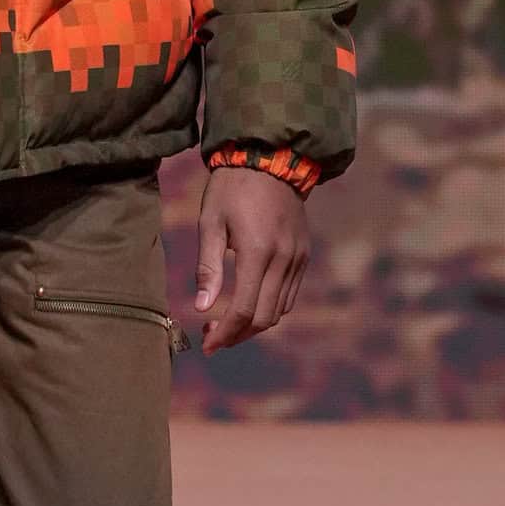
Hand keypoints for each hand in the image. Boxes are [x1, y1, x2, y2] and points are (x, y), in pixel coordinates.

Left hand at [192, 167, 308, 353]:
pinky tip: (247, 304)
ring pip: (279, 310)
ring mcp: (297, 259)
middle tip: (212, 337)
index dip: (225, 334)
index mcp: (257, 251)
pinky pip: (289, 295)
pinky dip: (268, 308)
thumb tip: (201, 308)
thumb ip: (208, 267)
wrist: (270, 160)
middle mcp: (283, 259)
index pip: (244, 309)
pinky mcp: (303, 256)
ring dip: (253, 325)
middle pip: (264, 317)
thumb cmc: (231, 189)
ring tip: (226, 324)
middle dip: (237, 335)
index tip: (206, 345)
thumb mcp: (210, 223)